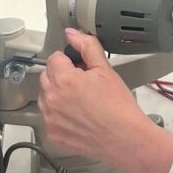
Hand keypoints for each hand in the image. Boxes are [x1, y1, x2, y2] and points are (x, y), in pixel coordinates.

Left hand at [38, 29, 146, 163]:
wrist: (126, 138)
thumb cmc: (118, 107)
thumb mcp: (105, 70)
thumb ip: (87, 47)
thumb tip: (72, 34)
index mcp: (63, 80)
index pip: (54, 58)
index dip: (70, 61)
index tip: (81, 70)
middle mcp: (52, 99)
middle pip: (47, 76)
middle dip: (62, 77)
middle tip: (84, 85)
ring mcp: (50, 119)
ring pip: (46, 97)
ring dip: (58, 95)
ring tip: (82, 103)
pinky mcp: (53, 135)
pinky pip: (49, 118)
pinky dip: (60, 116)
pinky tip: (79, 118)